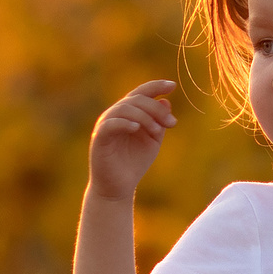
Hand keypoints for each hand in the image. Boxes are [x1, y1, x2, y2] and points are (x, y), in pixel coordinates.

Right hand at [88, 80, 175, 198]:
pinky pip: (110, 124)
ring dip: (144, 116)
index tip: (172, 85)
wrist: (118, 187)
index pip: (141, 93)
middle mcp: (116, 115)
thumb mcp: (152, 141)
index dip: (155, 86)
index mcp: (129, 113)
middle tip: (171, 124)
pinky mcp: (99, 138)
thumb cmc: (134, 163)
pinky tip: (136, 128)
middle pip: (136, 99)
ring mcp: (106, 125)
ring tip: (156, 130)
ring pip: (124, 109)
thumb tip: (166, 101)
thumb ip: (159, 122)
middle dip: (156, 109)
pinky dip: (124, 123)